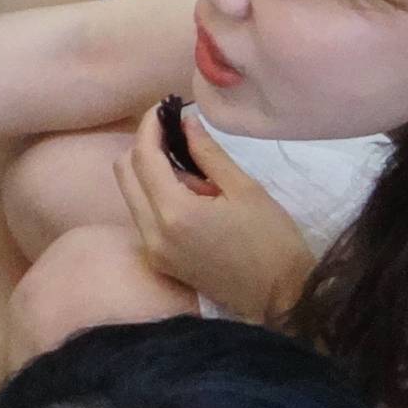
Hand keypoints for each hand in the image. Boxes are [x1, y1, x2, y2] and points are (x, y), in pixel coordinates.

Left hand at [116, 106, 312, 322]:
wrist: (282, 299)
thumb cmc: (272, 241)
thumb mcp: (245, 189)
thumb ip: (208, 153)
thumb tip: (185, 122)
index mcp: (173, 213)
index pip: (144, 157)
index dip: (149, 126)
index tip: (163, 107)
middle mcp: (152, 233)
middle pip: (124, 174)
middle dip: (144, 145)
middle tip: (173, 130)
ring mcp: (152, 251)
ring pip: (130, 195)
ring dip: (148, 171)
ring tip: (189, 164)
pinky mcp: (159, 262)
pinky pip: (143, 217)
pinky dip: (155, 195)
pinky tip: (188, 192)